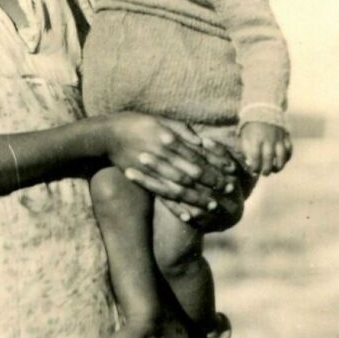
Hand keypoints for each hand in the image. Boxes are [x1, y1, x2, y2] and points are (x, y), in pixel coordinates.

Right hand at [106, 114, 234, 210]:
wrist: (108, 134)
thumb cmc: (136, 123)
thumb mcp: (160, 120)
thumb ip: (182, 130)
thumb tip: (201, 141)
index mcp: (169, 140)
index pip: (198, 155)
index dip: (215, 165)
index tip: (230, 173)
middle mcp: (163, 157)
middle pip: (191, 174)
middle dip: (210, 184)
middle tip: (228, 192)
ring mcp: (153, 171)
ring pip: (179, 188)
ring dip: (197, 199)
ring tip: (212, 206)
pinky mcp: (145, 180)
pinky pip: (162, 197)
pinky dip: (175, 208)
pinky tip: (187, 216)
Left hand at [240, 122, 291, 175]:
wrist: (263, 110)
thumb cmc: (251, 128)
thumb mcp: (244, 137)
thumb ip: (246, 150)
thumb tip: (250, 164)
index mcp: (256, 139)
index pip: (255, 156)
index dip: (255, 166)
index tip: (254, 171)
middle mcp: (268, 139)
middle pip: (269, 157)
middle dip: (267, 169)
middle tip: (265, 173)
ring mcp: (279, 138)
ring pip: (282, 155)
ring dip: (279, 165)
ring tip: (275, 170)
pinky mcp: (286, 136)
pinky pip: (289, 149)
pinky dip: (287, 157)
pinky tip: (282, 161)